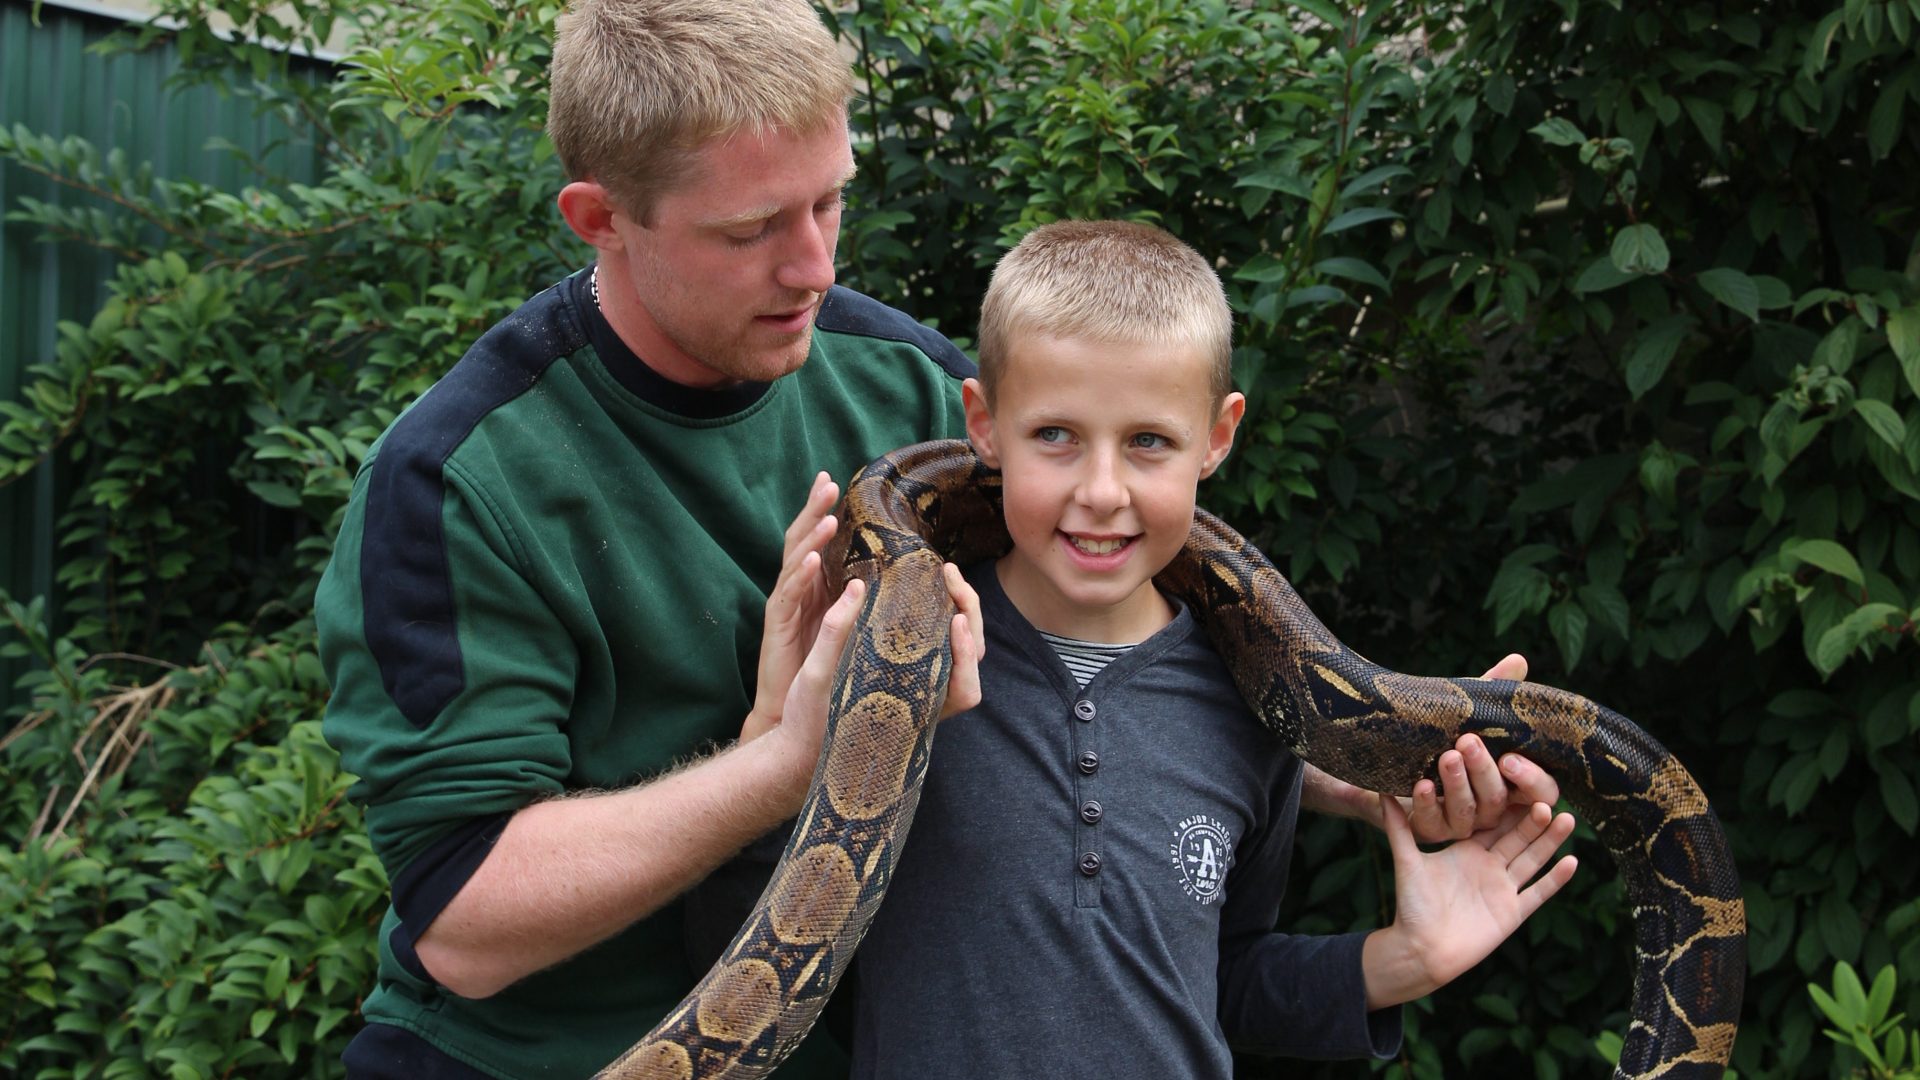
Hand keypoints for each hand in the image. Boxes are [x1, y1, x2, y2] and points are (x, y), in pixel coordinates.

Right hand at [743, 473, 839, 742]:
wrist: (793, 712)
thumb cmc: (823, 670)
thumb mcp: (847, 625)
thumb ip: (856, 598)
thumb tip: (885, 573)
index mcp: (813, 585)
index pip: (819, 540)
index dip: (824, 510)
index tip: (838, 480)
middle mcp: (796, 589)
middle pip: (802, 540)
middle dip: (814, 510)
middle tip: (828, 481)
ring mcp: (785, 606)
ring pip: (795, 562)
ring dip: (811, 537)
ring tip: (827, 516)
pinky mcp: (778, 627)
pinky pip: (789, 595)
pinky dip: (801, 574)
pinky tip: (813, 559)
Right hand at [764, 562, 983, 792]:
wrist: (799, 747)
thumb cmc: (809, 719)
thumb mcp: (817, 675)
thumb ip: (836, 632)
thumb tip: (856, 587)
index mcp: (914, 711)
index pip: (965, 689)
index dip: (966, 652)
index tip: (953, 618)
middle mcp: (927, 703)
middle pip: (971, 659)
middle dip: (969, 613)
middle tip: (949, 574)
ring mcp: (923, 689)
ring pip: (962, 651)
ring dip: (960, 612)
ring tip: (943, 577)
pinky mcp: (910, 676)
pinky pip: (942, 646)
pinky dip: (943, 618)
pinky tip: (926, 595)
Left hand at [1299, 654, 1562, 838]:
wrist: (1386, 759)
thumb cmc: (1439, 734)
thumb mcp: (1464, 713)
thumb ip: (1492, 691)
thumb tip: (1518, 661)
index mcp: (1512, 785)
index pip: (1541, 792)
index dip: (1531, 779)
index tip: (1511, 757)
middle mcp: (1492, 810)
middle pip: (1499, 800)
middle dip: (1484, 771)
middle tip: (1467, 742)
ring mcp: (1462, 824)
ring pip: (1467, 813)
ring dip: (1456, 785)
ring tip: (1445, 756)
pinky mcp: (1430, 831)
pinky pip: (1431, 823)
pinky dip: (1425, 803)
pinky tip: (1420, 784)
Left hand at [1362, 795, 1578, 1008]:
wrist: (1420, 948)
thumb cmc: (1412, 905)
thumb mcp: (1407, 860)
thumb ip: (1399, 828)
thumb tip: (1380, 791)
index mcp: (1468, 851)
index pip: (1493, 823)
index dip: (1508, 806)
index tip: (1520, 781)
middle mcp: (1489, 867)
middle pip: (1518, 838)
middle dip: (1533, 820)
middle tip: (1549, 796)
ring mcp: (1504, 890)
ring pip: (1533, 860)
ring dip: (1551, 842)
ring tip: (1568, 819)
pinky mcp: (1513, 913)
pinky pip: (1538, 894)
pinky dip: (1555, 880)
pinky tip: (1572, 862)